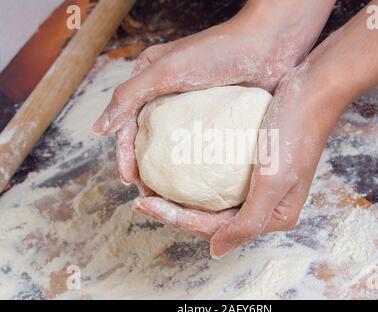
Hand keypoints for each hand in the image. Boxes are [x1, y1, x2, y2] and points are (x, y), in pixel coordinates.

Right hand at [93, 0, 335, 186]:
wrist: (271, 44)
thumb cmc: (219, 50)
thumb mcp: (167, 70)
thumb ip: (129, 97)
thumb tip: (99, 129)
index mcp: (150, 79)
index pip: (128, 122)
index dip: (124, 153)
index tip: (129, 180)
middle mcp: (168, 95)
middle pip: (149, 137)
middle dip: (144, 167)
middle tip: (148, 193)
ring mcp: (193, 107)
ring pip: (173, 145)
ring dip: (168, 170)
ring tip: (168, 195)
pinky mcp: (216, 116)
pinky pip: (199, 144)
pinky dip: (193, 164)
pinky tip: (196, 182)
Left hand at [132, 61, 342, 256]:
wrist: (310, 90)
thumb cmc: (296, 133)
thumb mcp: (274, 182)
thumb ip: (247, 222)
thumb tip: (216, 251)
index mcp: (274, 216)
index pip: (216, 228)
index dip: (178, 219)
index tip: (145, 204)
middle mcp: (266, 206)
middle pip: (213, 219)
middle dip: (176, 212)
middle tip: (143, 198)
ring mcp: (259, 186)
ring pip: (213, 202)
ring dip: (183, 197)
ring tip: (153, 188)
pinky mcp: (253, 167)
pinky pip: (219, 180)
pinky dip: (196, 179)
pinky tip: (178, 171)